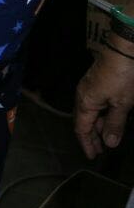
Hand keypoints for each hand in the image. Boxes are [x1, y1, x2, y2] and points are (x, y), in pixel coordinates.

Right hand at [75, 35, 133, 157]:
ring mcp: (90, 87)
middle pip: (84, 121)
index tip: (92, 156)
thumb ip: (114, 124)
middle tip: (100, 150)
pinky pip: (96, 104)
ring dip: (98, 126)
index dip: (87, 143)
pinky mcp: (98, 82)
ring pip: (91, 113)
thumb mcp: (122, 105)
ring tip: (107, 138)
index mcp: (85, 102)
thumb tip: (108, 143)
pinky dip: (102, 116)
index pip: (81, 128)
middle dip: (91, 137)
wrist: (125, 51)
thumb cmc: (122, 77)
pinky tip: (111, 119)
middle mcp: (83, 95)